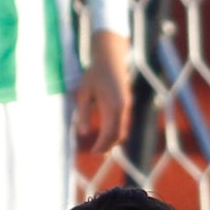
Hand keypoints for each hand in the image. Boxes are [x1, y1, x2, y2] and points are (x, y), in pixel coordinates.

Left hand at [73, 30, 131, 154]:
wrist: (111, 57)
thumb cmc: (94, 73)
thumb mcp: (84, 93)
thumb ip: (83, 113)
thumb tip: (82, 134)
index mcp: (112, 106)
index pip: (108, 134)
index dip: (101, 145)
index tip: (92, 152)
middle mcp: (123, 108)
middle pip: (118, 135)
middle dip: (107, 146)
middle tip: (96, 152)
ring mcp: (127, 105)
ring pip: (123, 129)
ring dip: (113, 140)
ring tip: (101, 147)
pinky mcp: (127, 102)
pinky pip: (124, 122)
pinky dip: (117, 131)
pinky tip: (108, 133)